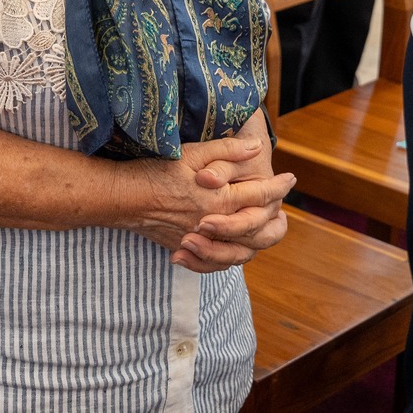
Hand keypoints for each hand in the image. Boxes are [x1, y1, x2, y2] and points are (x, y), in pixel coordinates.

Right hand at [124, 133, 294, 272]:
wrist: (122, 199)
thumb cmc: (154, 170)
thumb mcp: (191, 153)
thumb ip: (225, 151)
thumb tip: (257, 148)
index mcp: (218, 199)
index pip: (259, 195)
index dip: (278, 187)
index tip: (290, 178)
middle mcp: (213, 224)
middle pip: (257, 229)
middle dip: (275, 217)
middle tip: (284, 208)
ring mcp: (200, 241)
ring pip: (241, 251)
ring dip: (258, 241)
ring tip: (266, 229)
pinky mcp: (185, 249)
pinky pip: (216, 264)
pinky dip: (230, 258)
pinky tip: (234, 249)